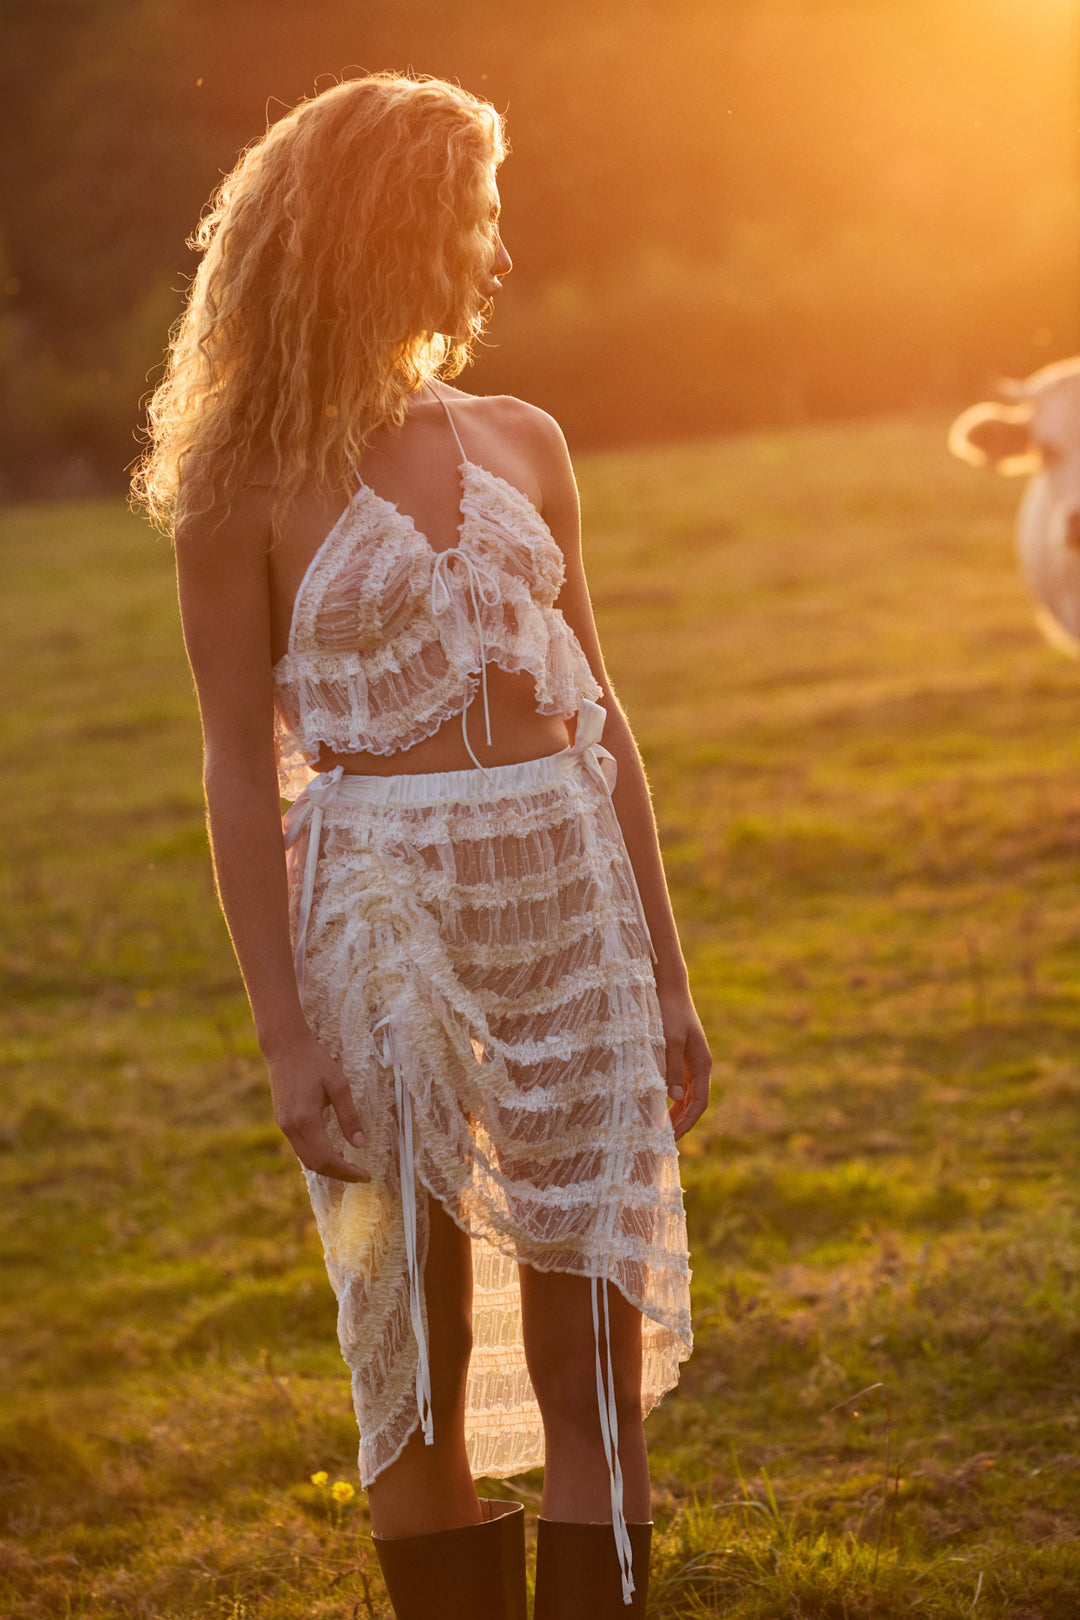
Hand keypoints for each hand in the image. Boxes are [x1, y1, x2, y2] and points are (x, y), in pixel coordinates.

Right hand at [264, 1029, 370, 1181]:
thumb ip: (349, 1116)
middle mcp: (291, 1127)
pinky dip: (317, 1157)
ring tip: (350, 1168)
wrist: (284, 1047)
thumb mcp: (338, 1085)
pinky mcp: (282, 1121)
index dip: (347, 1171)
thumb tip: (360, 1144)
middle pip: (315, 1164)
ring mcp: (284, 1125)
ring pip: (306, 1159)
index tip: (365, 1175)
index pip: (327, 1158)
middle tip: (360, 1176)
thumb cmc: (314, 1061)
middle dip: (339, 1174)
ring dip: (328, 1167)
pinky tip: (332, 1153)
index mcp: (305, 1119)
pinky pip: (300, 1148)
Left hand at [657, 982, 711, 1140]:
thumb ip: (671, 1067)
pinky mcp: (678, 1056)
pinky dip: (669, 1098)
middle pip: (693, 1102)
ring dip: (675, 1112)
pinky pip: (677, 1084)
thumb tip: (673, 1098)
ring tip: (659, 1128)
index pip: (699, 1102)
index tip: (672, 1137)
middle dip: (681, 1122)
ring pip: (685, 1095)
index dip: (687, 1122)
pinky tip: (655, 1105)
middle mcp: (698, 1065)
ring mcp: (689, 1061)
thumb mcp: (668, 1040)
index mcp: (702, 1063)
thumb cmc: (669, 1011)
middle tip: (662, 1140)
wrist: (667, 987)